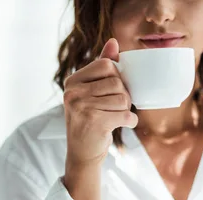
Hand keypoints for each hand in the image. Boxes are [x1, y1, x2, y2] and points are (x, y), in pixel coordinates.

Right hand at [63, 38, 137, 169]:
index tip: (111, 91)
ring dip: (126, 109)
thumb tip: (114, 42)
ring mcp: (82, 108)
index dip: (116, 77)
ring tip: (116, 117)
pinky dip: (130, 122)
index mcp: (72, 82)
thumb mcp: (90, 92)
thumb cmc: (88, 120)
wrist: (81, 154)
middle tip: (115, 108)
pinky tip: (123, 125)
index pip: (106, 65)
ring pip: (123, 99)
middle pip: (117, 83)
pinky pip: (126, 115)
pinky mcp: (95, 123)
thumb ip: (101, 67)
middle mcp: (73, 93)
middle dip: (123, 96)